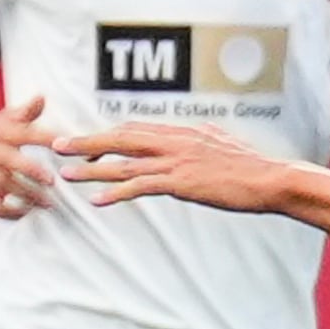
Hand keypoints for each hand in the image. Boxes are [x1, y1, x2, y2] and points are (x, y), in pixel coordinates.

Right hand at [0, 94, 59, 219]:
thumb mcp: (4, 120)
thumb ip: (26, 113)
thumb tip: (42, 97)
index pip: (22, 132)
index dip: (42, 137)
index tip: (62, 144)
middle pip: (8, 159)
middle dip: (31, 169)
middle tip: (52, 180)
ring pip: (1, 183)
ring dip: (25, 194)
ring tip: (48, 202)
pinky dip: (7, 211)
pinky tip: (25, 212)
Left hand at [59, 123, 296, 213]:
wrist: (271, 179)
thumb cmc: (253, 168)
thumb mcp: (223, 147)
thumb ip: (204, 143)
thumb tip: (199, 142)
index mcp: (183, 132)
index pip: (136, 129)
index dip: (109, 135)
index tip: (90, 142)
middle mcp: (174, 142)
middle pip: (120, 138)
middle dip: (86, 142)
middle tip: (58, 145)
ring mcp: (176, 161)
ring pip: (123, 163)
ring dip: (91, 168)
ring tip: (65, 173)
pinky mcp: (181, 183)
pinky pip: (140, 186)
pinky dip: (115, 192)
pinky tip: (97, 199)